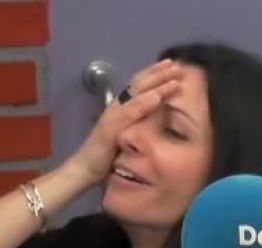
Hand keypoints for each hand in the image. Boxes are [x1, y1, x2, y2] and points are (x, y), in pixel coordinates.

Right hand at [65, 59, 181, 186]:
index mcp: (120, 107)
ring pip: (137, 94)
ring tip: (173, 77)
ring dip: (156, 84)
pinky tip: (157, 97)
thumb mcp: (126, 135)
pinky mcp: (110, 129)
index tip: (172, 65)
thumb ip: (138, 124)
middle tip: (177, 64)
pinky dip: (143, 104)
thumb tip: (158, 118)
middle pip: (139, 84)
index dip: (154, 73)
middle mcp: (116, 107)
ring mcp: (112, 116)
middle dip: (158, 73)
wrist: (85, 168)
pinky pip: (129, 113)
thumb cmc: (106, 154)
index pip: (138, 85)